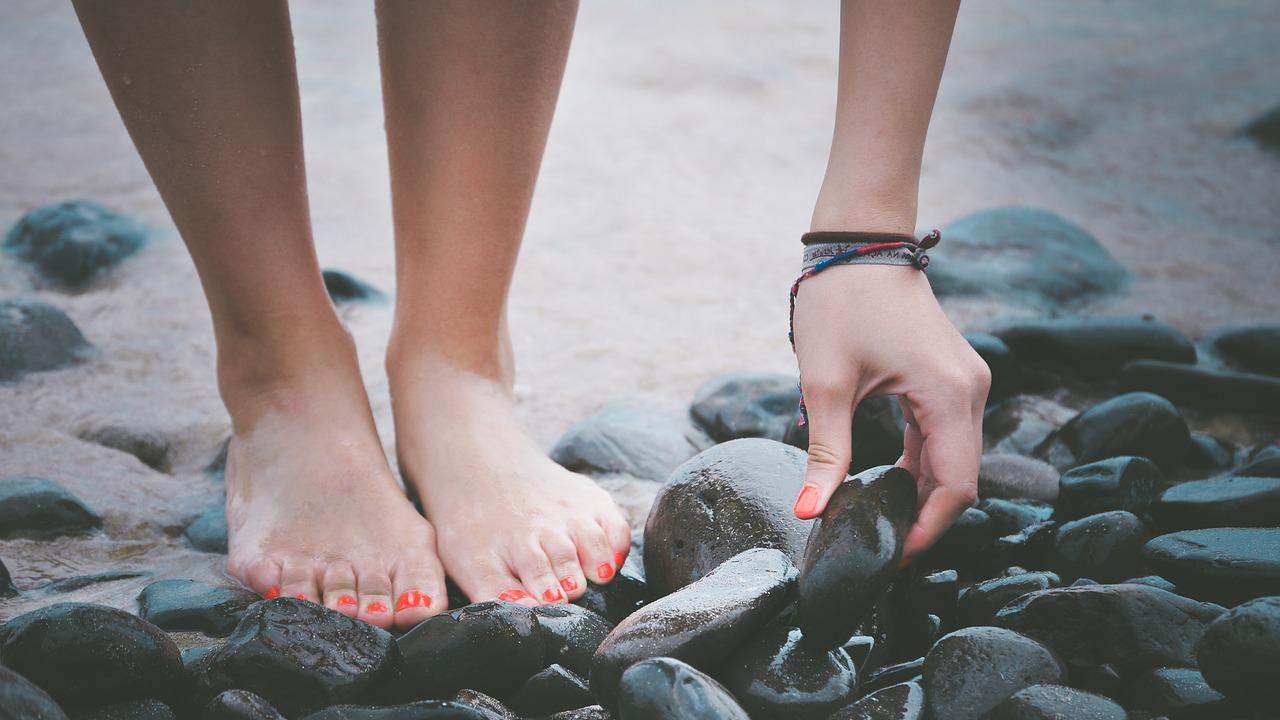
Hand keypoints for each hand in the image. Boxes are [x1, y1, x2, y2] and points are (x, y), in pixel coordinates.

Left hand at [790, 263, 989, 565]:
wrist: (858, 242)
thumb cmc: (840, 302)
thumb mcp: (826, 384)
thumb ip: (825, 453)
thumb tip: (809, 512)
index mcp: (948, 394)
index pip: (956, 487)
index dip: (927, 531)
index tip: (891, 560)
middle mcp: (970, 390)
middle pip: (960, 478)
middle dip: (924, 519)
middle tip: (880, 550)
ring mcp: (965, 381)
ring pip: (954, 459)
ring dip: (923, 494)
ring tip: (881, 526)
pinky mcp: (950, 376)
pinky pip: (945, 435)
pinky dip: (922, 465)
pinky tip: (891, 487)